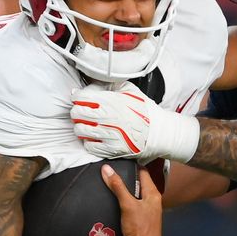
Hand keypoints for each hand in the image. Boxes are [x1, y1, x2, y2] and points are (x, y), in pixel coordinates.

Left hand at [71, 82, 198, 163]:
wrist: (159, 132)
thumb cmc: (144, 111)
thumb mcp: (129, 90)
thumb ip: (108, 86)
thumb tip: (87, 87)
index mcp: (112, 100)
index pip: (81, 97)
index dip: (77, 97)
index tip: (80, 99)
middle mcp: (108, 117)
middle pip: (77, 113)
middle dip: (77, 111)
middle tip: (82, 112)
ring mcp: (109, 134)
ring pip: (80, 130)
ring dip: (81, 127)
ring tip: (88, 125)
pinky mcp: (111, 149)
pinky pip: (89, 145)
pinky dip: (89, 141)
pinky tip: (96, 137)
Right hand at [101, 164, 161, 235]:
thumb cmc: (140, 228)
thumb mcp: (127, 205)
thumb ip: (118, 186)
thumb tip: (107, 169)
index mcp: (153, 194)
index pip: (144, 172)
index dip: (134, 164)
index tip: (122, 158)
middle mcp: (153, 200)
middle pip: (139, 183)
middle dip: (127, 176)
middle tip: (114, 168)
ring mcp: (148, 210)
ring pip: (136, 194)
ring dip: (126, 189)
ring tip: (112, 181)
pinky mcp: (142, 219)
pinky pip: (133, 203)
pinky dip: (126, 199)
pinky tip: (117, 200)